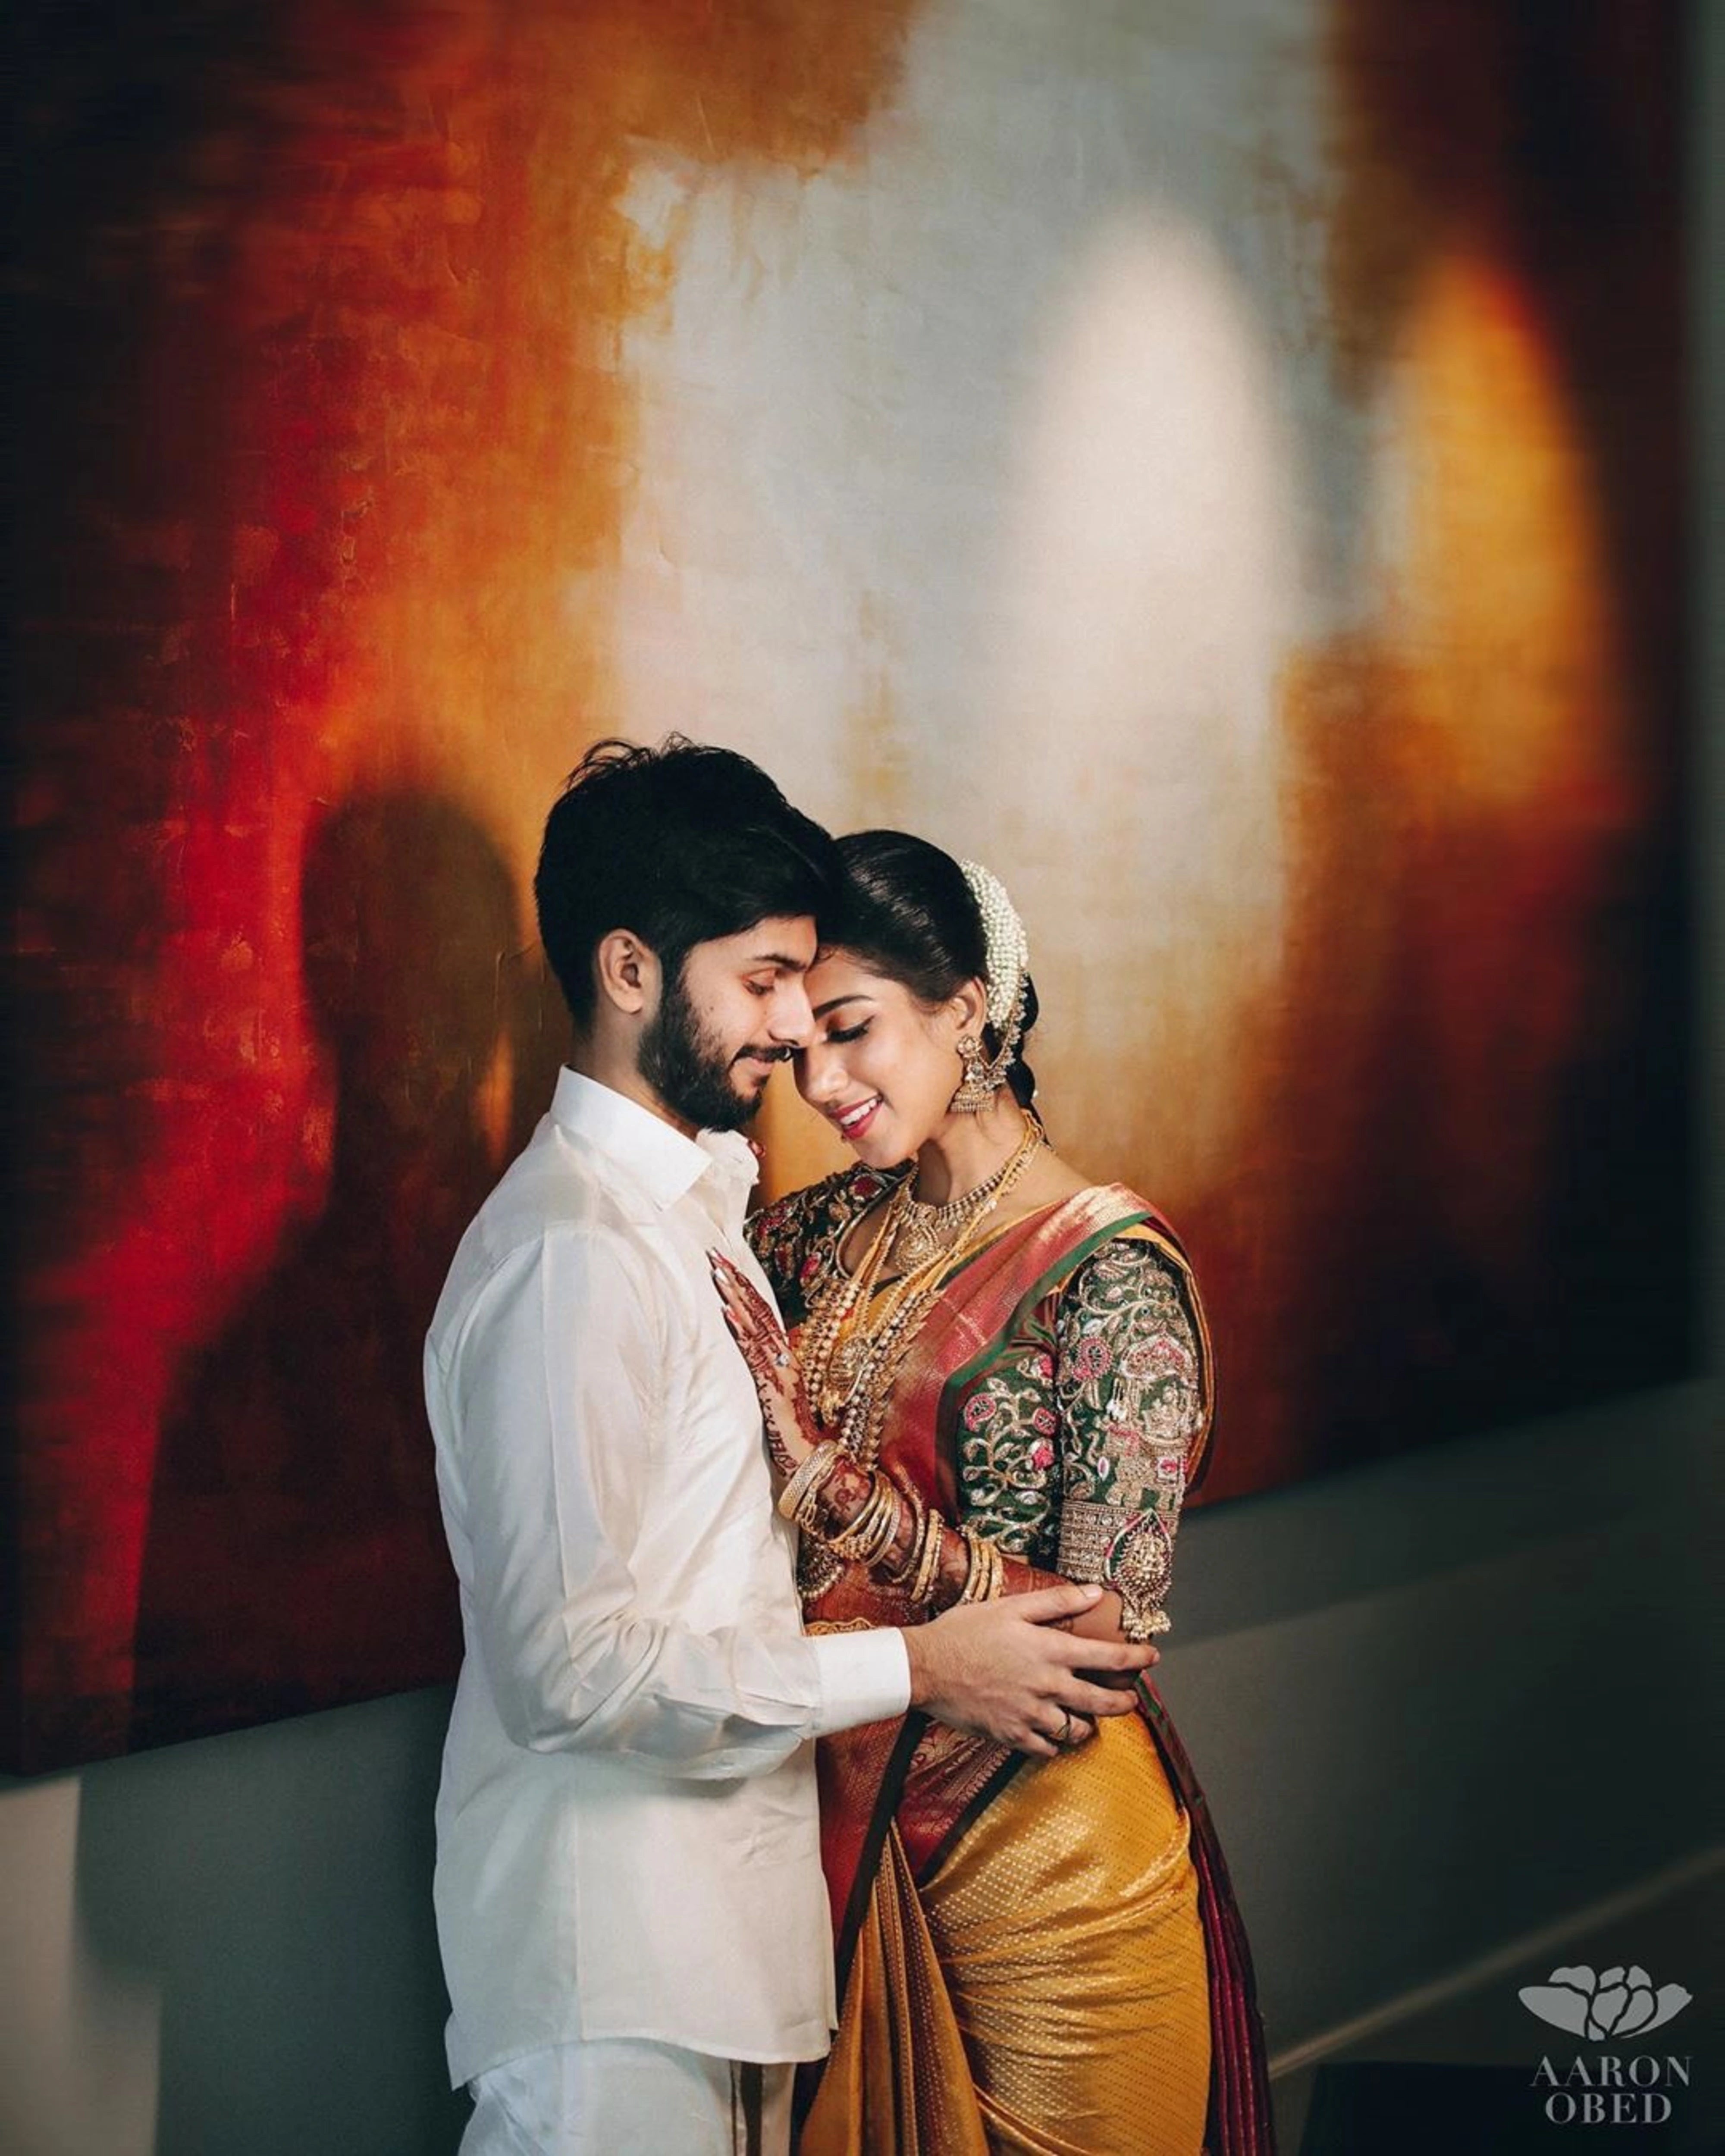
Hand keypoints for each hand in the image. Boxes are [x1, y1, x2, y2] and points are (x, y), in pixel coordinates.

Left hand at [709, 1251, 816, 1480]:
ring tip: (717, 1274)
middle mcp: (784, 1359)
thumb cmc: (792, 1433)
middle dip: (735, 1280)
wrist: (813, 1463)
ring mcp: (779, 1373)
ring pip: (756, 1328)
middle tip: (713, 1253)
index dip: (743, 1287)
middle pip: (758, 1311)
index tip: (724, 1264)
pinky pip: (754, 1357)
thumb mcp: (776, 1395)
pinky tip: (729, 1315)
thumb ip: (767, 1372)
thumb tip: (751, 1351)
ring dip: (735, 1299)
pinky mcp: (772, 1391)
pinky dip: (742, 1334)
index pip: (761, 1314)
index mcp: (784, 1357)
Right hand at [902, 1582, 1158, 1758]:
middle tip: (1131, 1700)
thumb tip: (1095, 1592)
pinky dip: (1055, 1743)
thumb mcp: (1010, 1607)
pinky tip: (1053, 1733)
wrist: (924, 1668)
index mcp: (1049, 1651)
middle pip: (1102, 1703)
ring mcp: (1030, 1715)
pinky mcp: (1011, 1736)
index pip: (1107, 1658)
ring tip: (1088, 1718)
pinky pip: (1046, 1749)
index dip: (1136, 1659)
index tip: (1151, 1657)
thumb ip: (1056, 1601)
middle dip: (1124, 1703)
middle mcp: (1046, 1687)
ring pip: (1076, 1730)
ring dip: (1089, 1725)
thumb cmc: (964, 1631)